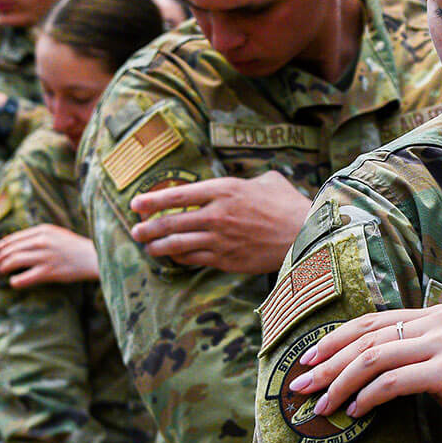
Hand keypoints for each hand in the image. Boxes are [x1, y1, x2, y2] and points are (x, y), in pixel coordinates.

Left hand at [0, 224, 97, 286]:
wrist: (94, 257)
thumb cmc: (76, 246)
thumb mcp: (58, 233)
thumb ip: (41, 235)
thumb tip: (20, 243)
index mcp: (44, 230)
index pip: (16, 237)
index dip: (5, 244)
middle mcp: (42, 241)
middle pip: (13, 249)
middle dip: (1, 256)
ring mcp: (44, 256)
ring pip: (15, 261)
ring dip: (4, 267)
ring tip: (1, 271)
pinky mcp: (48, 272)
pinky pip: (25, 278)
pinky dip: (15, 281)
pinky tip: (13, 282)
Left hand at [130, 170, 310, 272]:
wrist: (306, 236)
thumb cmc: (289, 205)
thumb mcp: (268, 181)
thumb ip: (246, 181)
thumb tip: (240, 182)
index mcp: (225, 190)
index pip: (178, 195)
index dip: (152, 200)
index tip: (136, 204)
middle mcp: (217, 215)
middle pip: (171, 223)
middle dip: (148, 227)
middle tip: (135, 230)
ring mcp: (221, 240)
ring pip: (178, 245)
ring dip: (158, 246)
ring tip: (147, 246)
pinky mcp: (227, 260)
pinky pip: (195, 260)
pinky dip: (180, 259)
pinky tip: (174, 258)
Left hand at [287, 306, 441, 442]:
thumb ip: (414, 359)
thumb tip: (366, 372)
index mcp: (436, 315)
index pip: (373, 321)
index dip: (335, 339)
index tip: (307, 360)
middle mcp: (439, 321)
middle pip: (366, 336)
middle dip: (326, 362)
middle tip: (299, 386)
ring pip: (373, 358)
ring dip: (339, 383)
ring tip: (321, 406)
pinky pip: (393, 381)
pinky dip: (367, 397)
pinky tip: (355, 413)